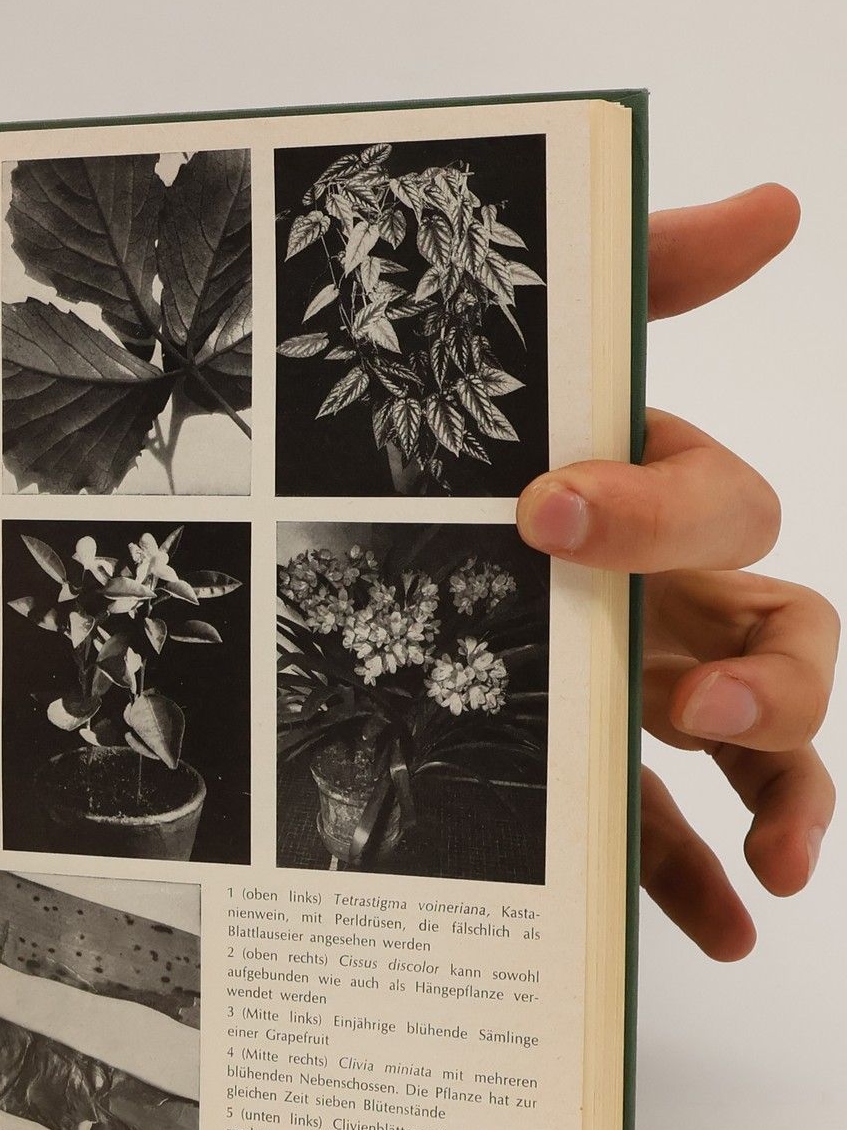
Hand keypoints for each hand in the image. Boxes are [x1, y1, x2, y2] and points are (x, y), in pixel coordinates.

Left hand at [516, 185, 836, 959]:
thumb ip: (640, 279)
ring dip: (788, 787)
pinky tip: (728, 929)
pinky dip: (706, 881)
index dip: (663, 513)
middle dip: (776, 672)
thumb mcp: (531, 359)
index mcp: (652, 502)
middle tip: (694, 697)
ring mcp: (643, 691)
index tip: (545, 512)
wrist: (337, 540)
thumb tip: (780, 200)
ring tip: (776, 849)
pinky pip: (675, 836)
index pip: (725, 507)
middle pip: (791, 635)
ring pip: (767, 742)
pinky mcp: (601, 776)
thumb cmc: (461, 450)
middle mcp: (669, 595)